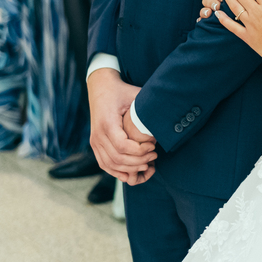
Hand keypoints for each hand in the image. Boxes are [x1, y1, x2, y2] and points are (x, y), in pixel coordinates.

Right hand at [87, 69, 157, 183]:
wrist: (101, 88)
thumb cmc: (122, 91)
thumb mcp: (135, 95)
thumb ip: (147, 106)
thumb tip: (166, 115)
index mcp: (108, 123)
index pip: (123, 146)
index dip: (140, 150)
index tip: (154, 146)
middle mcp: (98, 135)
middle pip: (118, 158)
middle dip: (138, 161)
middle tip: (154, 156)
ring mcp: (95, 141)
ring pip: (111, 164)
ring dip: (130, 168)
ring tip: (146, 164)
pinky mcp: (95, 145)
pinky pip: (104, 164)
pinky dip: (117, 171)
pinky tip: (131, 173)